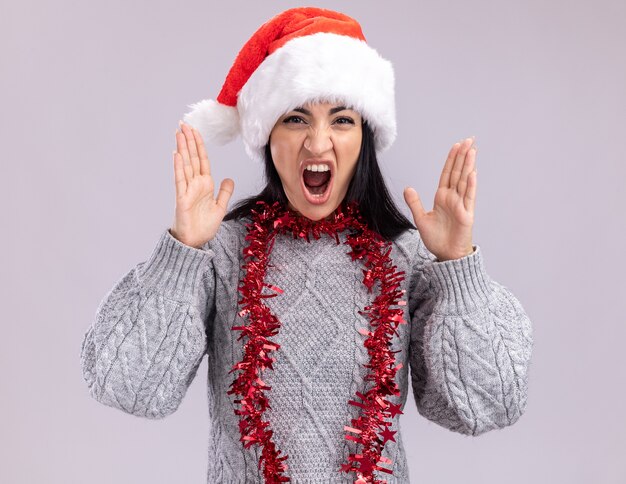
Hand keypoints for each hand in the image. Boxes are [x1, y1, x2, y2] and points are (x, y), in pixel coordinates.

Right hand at [170, 120, 234, 247]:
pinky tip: (177, 154)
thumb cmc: (204, 226)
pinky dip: (178, 166)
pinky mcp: (182, 198)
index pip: (202, 160)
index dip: (199, 145)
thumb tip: (228, 178)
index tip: (194, 130)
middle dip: (189, 140)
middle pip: (192, 157)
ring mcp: (187, 189)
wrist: (195, 242)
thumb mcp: (220, 207)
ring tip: (179, 132)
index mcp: (205, 185)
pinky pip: (180, 179)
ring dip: (182, 148)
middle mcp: (195, 184)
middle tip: (183, 123)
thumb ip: (224, 192)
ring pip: (185, 164)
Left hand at [403, 137, 476, 260]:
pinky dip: (470, 185)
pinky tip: (472, 173)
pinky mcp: (466, 215)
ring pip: (465, 181)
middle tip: (469, 139)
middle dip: (463, 156)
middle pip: (458, 173)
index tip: (456, 145)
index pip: (447, 174)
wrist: (446, 255)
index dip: (451, 159)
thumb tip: (407, 188)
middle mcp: (453, 198)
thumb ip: (414, 203)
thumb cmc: (436, 239)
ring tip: (472, 150)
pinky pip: (468, 198)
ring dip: (468, 165)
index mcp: (442, 197)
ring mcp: (461, 205)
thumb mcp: (420, 219)